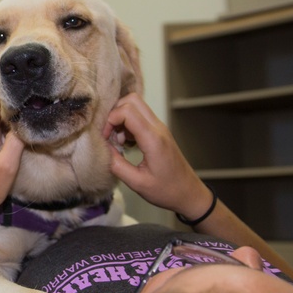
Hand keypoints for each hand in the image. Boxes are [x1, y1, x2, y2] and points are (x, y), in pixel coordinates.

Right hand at [103, 93, 209, 218]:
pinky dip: (128, 124)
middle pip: (132, 100)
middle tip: (109, 134)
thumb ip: (117, 165)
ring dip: (121, 118)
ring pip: (136, 106)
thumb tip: (103, 149)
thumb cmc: (166, 190)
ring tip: (118, 141)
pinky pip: (140, 116)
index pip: (127, 111)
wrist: (189, 193)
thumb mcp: (137, 183)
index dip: (110, 120)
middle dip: (115, 113)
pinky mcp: (159, 132)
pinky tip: (126, 143)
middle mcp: (158, 128)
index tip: (105, 138)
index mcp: (153, 139)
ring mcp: (160, 128)